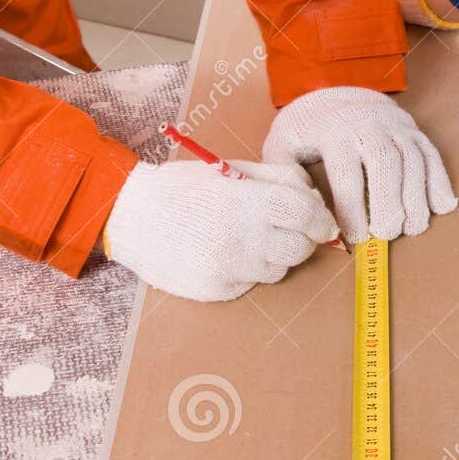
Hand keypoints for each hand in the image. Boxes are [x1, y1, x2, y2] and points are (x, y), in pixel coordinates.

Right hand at [104, 158, 337, 301]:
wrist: (134, 217)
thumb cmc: (185, 189)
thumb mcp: (232, 169)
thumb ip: (278, 180)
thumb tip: (315, 200)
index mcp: (245, 201)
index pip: (304, 214)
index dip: (321, 220)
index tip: (324, 224)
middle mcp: (240, 238)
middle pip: (299, 248)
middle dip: (304, 240)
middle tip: (291, 230)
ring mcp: (229, 268)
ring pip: (278, 270)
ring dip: (274, 256)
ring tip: (247, 237)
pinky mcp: (219, 290)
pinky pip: (251, 283)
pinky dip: (248, 269)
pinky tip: (224, 252)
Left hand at [263, 87, 456, 244]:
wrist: (335, 93)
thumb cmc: (307, 129)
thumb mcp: (282, 144)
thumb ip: (285, 175)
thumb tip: (303, 209)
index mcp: (334, 131)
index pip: (346, 172)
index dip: (353, 208)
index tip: (355, 237)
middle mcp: (368, 124)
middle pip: (386, 162)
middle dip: (389, 201)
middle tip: (387, 234)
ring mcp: (395, 126)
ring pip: (413, 159)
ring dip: (417, 197)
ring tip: (413, 229)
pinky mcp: (413, 131)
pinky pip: (431, 155)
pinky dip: (440, 181)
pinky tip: (440, 208)